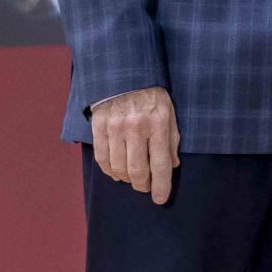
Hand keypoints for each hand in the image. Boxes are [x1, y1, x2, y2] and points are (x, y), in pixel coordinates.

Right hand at [90, 86, 179, 203]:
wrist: (124, 72)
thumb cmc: (151, 95)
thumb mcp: (169, 113)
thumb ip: (171, 140)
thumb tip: (173, 165)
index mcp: (157, 124)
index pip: (161, 164)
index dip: (161, 186)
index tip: (160, 199)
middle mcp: (136, 128)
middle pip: (138, 170)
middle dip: (142, 185)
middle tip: (145, 187)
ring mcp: (115, 127)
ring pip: (118, 167)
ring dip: (126, 179)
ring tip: (131, 178)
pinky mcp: (99, 126)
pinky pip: (102, 157)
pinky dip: (109, 170)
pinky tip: (116, 171)